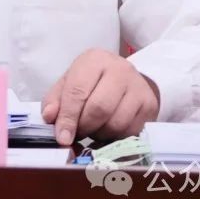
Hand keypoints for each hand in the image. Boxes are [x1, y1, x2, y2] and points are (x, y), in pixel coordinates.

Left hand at [41, 48, 159, 145]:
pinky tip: (108, 130)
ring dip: (99, 134)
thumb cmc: (92, 82)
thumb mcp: (69, 83)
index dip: (68, 118)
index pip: (77, 91)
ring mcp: (138, 86)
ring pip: (116, 123)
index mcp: (94, 60)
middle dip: (84, 127)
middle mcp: (119, 69)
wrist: (126, 78)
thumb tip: (49, 117)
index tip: (62, 138)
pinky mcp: (149, 104)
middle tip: (78, 133)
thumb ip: (55, 100)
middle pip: (99, 109)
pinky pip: (130, 131)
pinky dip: (115, 138)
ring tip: (93, 129)